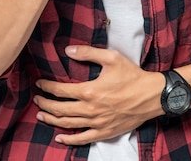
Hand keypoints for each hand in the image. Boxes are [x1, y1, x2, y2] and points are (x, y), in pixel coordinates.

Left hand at [33, 45, 163, 145]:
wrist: (153, 95)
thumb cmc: (132, 75)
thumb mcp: (111, 58)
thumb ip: (88, 53)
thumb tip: (67, 50)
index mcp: (89, 91)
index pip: (60, 91)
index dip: (47, 87)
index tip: (40, 84)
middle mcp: (90, 109)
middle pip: (60, 109)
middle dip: (45, 104)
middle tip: (37, 99)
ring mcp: (97, 123)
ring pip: (68, 125)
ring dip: (52, 120)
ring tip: (41, 115)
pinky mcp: (105, 132)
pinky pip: (83, 139)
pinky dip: (69, 140)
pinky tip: (60, 138)